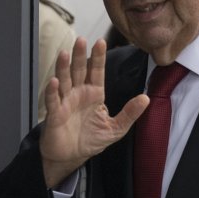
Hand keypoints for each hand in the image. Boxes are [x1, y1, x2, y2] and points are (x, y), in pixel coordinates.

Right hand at [39, 38, 149, 186]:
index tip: (101, 42)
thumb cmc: (91, 140)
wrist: (71, 157)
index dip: (98, 57)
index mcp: (94, 94)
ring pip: (64, 80)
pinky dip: (52, 91)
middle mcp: (78, 93)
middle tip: (81, 40)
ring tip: (64, 54)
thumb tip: (146, 98)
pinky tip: (54, 82)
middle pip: (79, 70)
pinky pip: (53, 100)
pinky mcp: (54, 114)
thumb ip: (130, 113)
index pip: (96, 71)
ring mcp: (65, 102)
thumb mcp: (115, 128)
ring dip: (63, 67)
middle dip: (80, 55)